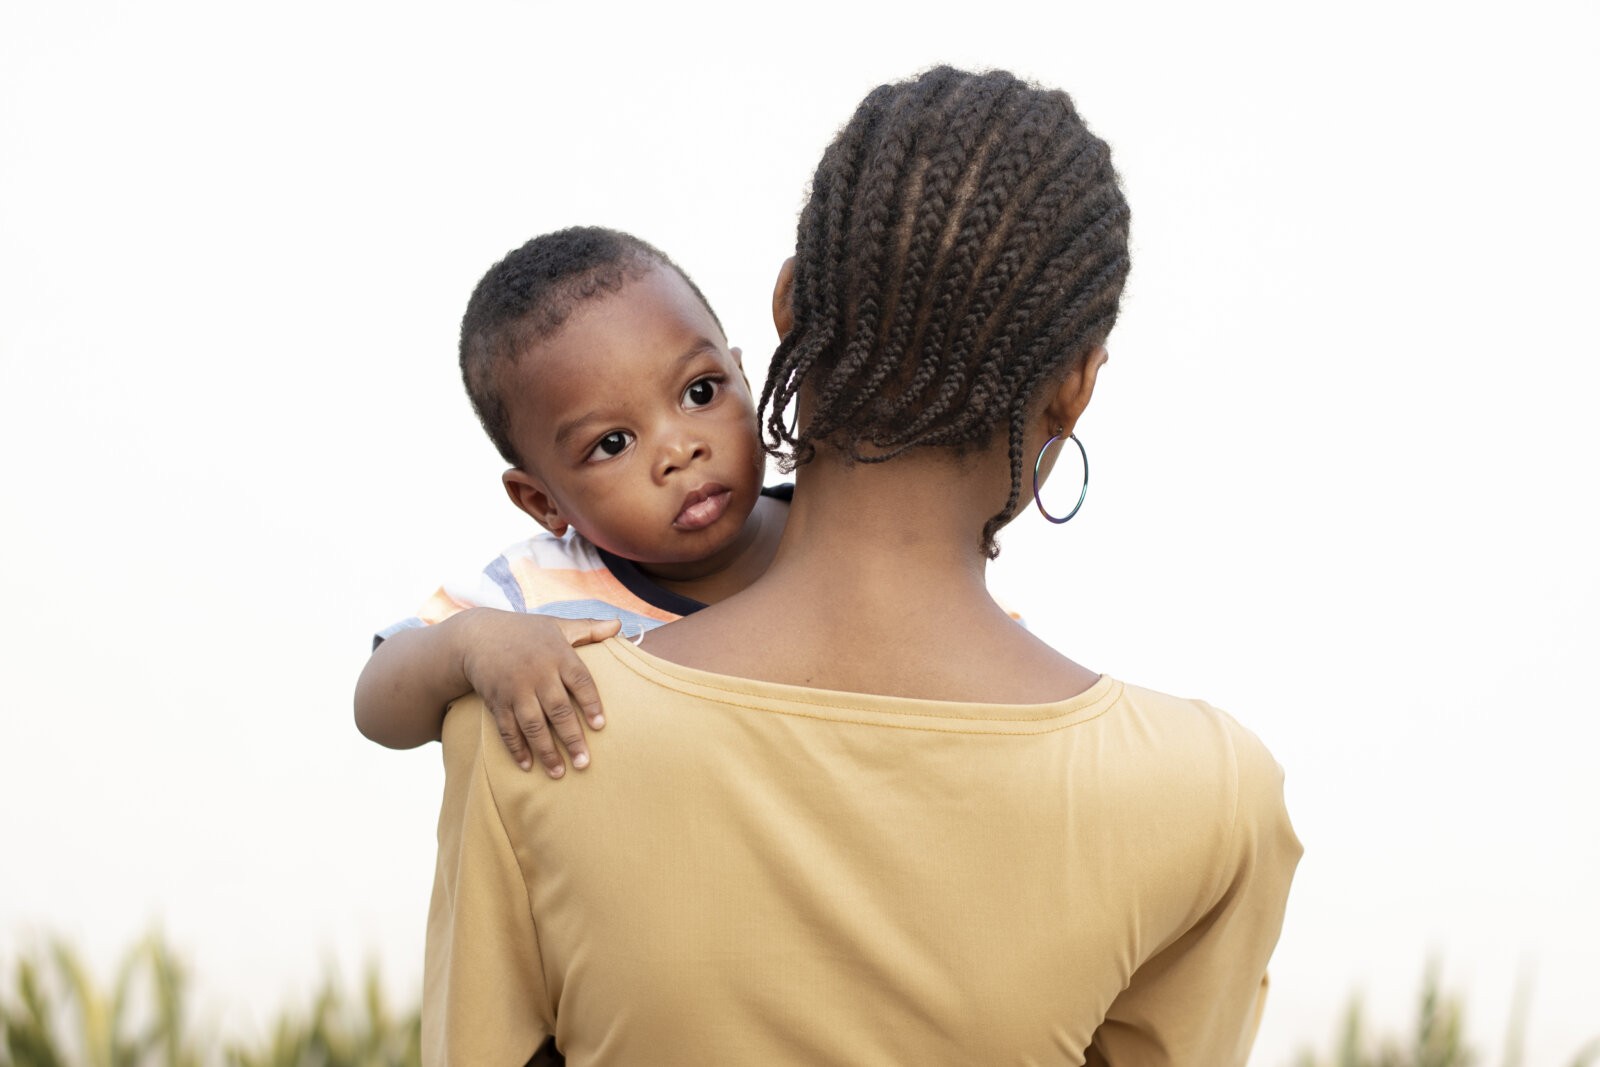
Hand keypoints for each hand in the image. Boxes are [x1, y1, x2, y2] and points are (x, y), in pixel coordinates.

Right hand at [457, 611, 622, 777]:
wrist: (478, 635)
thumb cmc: (527, 633)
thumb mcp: (558, 626)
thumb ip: (589, 629)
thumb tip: (619, 625)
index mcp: (558, 655)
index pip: (580, 681)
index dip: (591, 704)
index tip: (600, 726)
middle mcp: (537, 674)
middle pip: (558, 709)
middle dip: (572, 738)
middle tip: (584, 763)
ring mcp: (515, 690)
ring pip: (533, 725)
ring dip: (546, 751)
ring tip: (559, 773)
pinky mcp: (497, 702)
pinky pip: (507, 729)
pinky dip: (516, 748)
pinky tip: (528, 766)